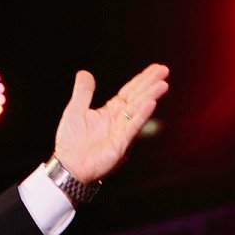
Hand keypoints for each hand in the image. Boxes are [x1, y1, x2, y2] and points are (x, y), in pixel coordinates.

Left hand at [53, 63, 169, 183]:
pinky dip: (142, 114)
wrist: (69, 165)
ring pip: (139, 110)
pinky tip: (151, 103)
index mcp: (111, 111)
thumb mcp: (75, 110)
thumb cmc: (71, 142)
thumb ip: (83, 92)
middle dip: (151, 84)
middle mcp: (119, 119)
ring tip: (163, 85)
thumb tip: (84, 72)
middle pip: (138, 97)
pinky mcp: (121, 143)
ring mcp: (122, 131)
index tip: (156, 68)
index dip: (143, 79)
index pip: (130, 91)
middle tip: (165, 70)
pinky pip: (133, 126)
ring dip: (151, 96)